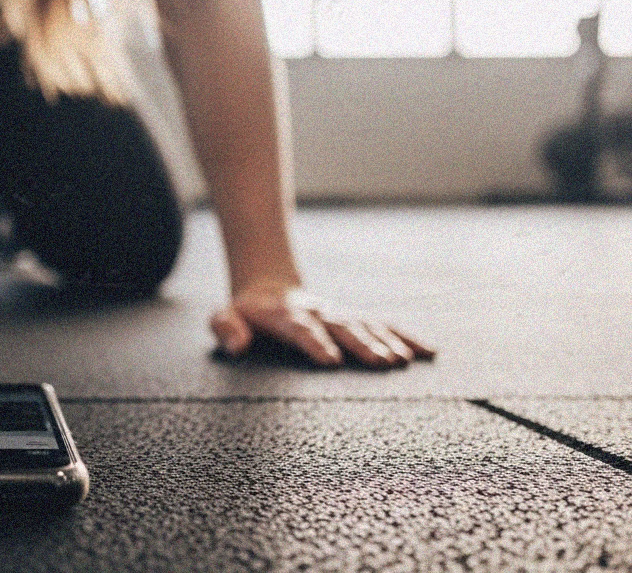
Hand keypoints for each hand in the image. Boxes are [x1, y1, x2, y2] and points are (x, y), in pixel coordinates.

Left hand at [209, 282, 435, 368]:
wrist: (269, 289)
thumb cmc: (246, 313)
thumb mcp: (224, 317)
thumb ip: (226, 328)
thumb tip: (237, 346)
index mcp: (285, 316)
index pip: (300, 329)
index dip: (315, 343)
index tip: (330, 360)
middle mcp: (318, 313)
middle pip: (341, 327)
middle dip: (362, 344)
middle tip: (381, 363)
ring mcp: (339, 315)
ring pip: (366, 326)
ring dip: (387, 342)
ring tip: (403, 361)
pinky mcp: (355, 319)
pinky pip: (384, 325)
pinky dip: (406, 337)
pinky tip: (428, 352)